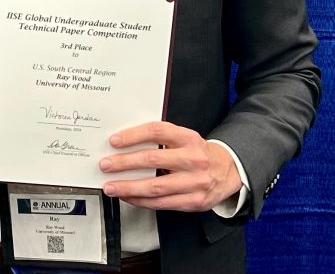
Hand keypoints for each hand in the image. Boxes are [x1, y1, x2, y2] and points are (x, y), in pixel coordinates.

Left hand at [98, 121, 241, 211]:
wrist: (229, 170)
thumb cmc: (198, 152)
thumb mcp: (184, 138)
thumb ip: (160, 138)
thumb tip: (126, 142)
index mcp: (188, 138)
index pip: (157, 132)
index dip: (133, 136)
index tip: (114, 141)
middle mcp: (193, 159)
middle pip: (153, 160)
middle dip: (125, 163)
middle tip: (106, 165)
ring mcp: (195, 182)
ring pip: (155, 187)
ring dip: (129, 187)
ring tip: (112, 186)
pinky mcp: (194, 201)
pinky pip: (162, 203)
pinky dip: (141, 201)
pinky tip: (129, 197)